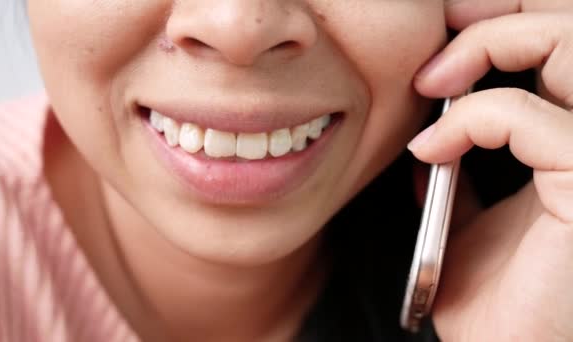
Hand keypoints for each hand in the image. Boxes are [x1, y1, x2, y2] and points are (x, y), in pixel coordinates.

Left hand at [408, 1, 572, 340]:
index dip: (507, 18)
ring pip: (569, 42)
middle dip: (498, 17)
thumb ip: (460, 174)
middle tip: (434, 46)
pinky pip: (527, 116)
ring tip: (431, 84)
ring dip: (488, 45)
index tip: (442, 29)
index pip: (564, 40)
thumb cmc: (494, 303)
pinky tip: (429, 149)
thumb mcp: (466, 224)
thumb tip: (431, 137)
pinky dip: (469, 120)